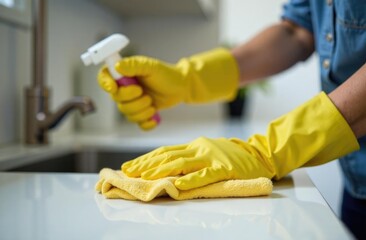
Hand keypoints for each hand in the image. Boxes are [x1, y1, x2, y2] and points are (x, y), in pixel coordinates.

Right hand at [97, 48, 238, 129]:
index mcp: (124, 74)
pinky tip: (154, 117)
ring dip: (141, 111)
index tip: (114, 88)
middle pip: (117, 100)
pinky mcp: (141, 113)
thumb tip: (117, 66)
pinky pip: (137, 124)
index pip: (104, 78)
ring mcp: (132, 102)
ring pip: (127, 113)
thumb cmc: (167, 74)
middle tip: (145, 93)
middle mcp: (125, 88)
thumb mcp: (151, 66)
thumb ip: (134, 65)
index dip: (105, 84)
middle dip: (132, 100)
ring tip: (152, 103)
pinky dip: (146, 123)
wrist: (182, 87)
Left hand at [122, 137, 274, 189]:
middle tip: (130, 172)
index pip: (165, 151)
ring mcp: (211, 157)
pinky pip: (205, 174)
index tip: (130, 165)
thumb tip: (165, 167)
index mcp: (194, 144)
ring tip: (146, 177)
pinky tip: (178, 185)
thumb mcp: (206, 150)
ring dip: (162, 170)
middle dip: (147, 164)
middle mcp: (199, 148)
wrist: (257, 153)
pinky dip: (190, 180)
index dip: (146, 158)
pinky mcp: (224, 168)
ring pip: (182, 163)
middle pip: (168, 156)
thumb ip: (189, 156)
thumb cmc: (229, 154)